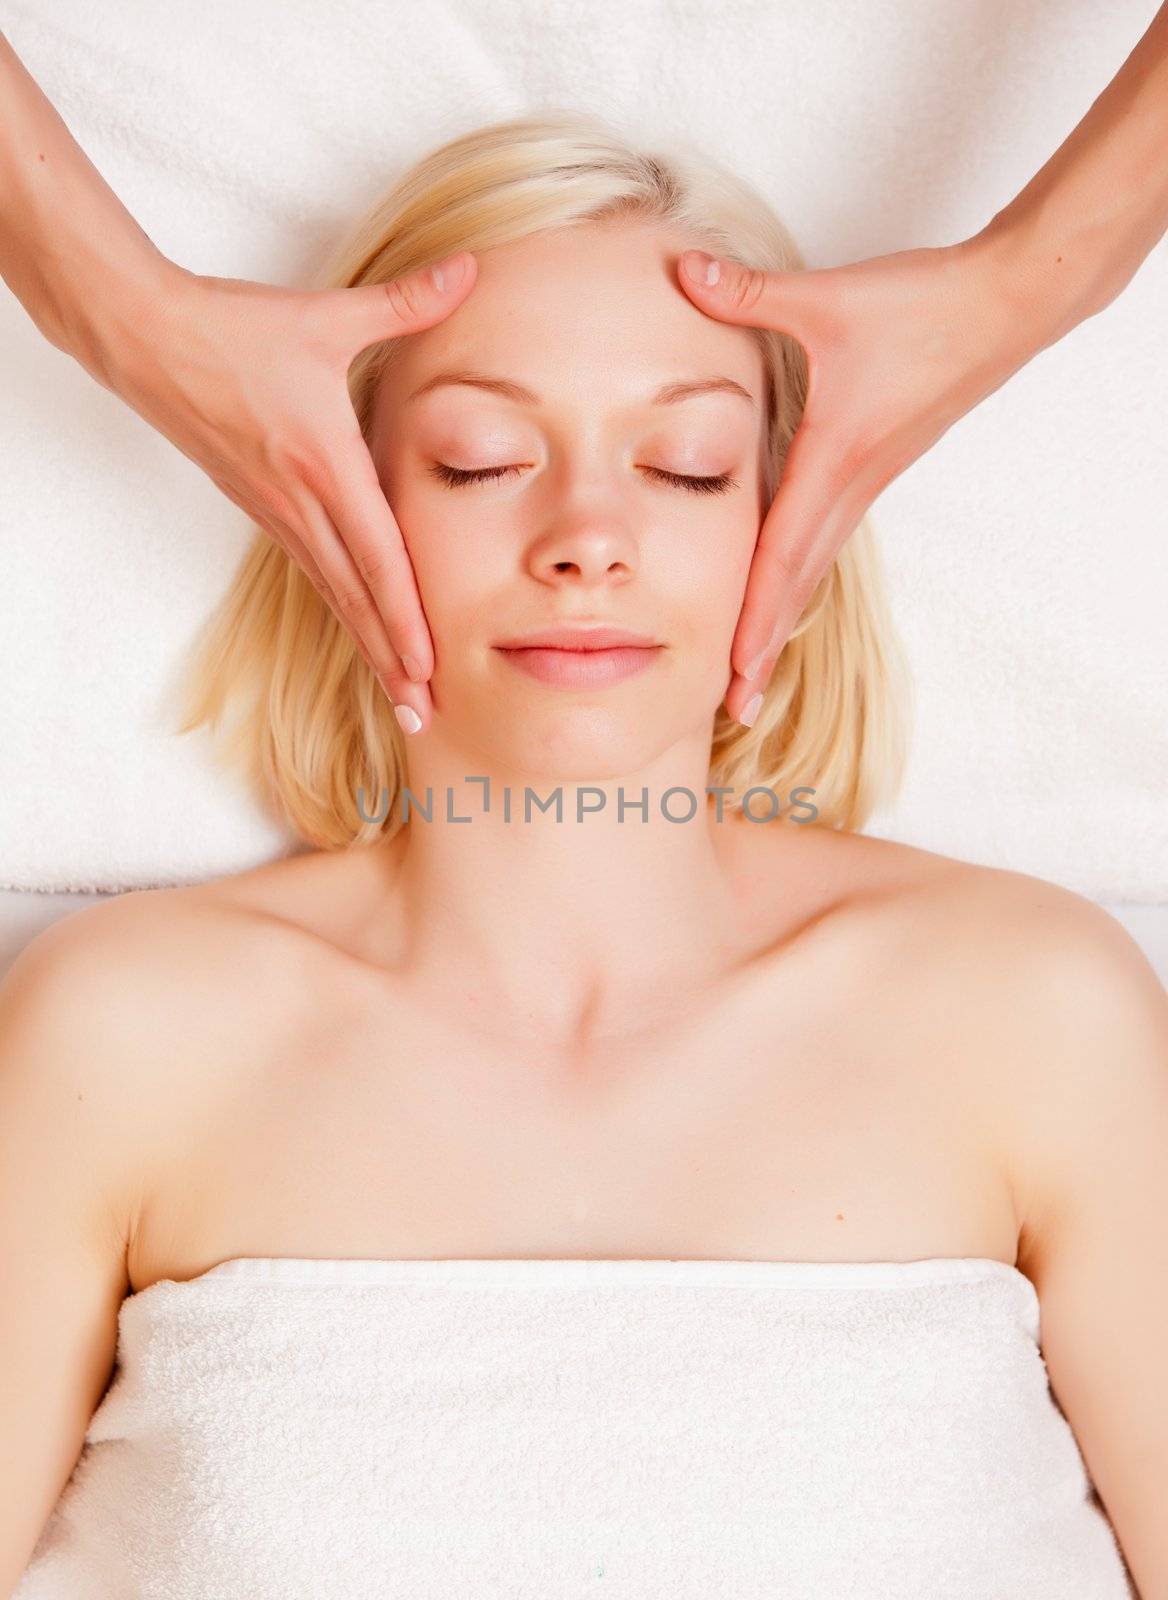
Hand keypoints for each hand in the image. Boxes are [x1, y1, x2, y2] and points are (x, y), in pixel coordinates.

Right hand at [84, 250, 477, 730]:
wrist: (149, 339)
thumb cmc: (237, 329)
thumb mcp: (327, 314)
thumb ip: (406, 300)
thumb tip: (470, 268)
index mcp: (326, 466)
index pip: (377, 558)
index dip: (406, 616)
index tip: (430, 665)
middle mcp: (303, 504)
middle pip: (358, 599)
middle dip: (394, 659)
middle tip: (425, 714)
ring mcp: (280, 514)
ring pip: (335, 596)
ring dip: (369, 648)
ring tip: (401, 697)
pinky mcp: (264, 511)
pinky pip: (314, 575)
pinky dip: (345, 612)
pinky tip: (362, 636)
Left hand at [677, 232, 1040, 724]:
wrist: (1006, 305)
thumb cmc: (925, 306)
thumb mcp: (828, 298)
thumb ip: (748, 291)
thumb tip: (682, 271)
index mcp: (833, 462)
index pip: (780, 559)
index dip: (751, 619)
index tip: (731, 675)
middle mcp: (851, 487)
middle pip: (797, 585)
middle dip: (761, 648)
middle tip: (733, 706)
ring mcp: (867, 483)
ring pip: (815, 568)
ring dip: (781, 620)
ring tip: (752, 669)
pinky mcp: (876, 468)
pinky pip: (828, 539)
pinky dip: (801, 577)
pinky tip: (784, 588)